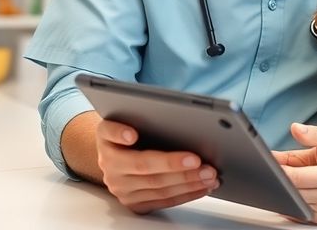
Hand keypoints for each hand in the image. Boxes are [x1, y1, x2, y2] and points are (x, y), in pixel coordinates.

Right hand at [95, 119, 218, 213]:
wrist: (119, 156)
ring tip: (209, 174)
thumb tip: (170, 114)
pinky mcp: (134, 203)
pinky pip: (163, 201)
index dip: (120, 134)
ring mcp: (121, 188)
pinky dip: (186, 194)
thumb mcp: (128, 117)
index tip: (132, 134)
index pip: (111, 135)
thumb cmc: (132, 131)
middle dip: (174, 165)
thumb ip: (140, 112)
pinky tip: (203, 186)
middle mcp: (110, 167)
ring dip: (187, 182)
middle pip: (143, 166)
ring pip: (157, 188)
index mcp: (106, 140)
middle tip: (200, 161)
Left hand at [274, 123, 316, 224]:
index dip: (278, 170)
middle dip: (279, 181)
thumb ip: (314, 134)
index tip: (269, 163)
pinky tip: (296, 190)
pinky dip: (293, 202)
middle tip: (274, 169)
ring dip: (286, 192)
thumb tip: (295, 128)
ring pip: (293, 204)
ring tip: (289, 178)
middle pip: (290, 192)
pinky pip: (298, 213)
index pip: (293, 178)